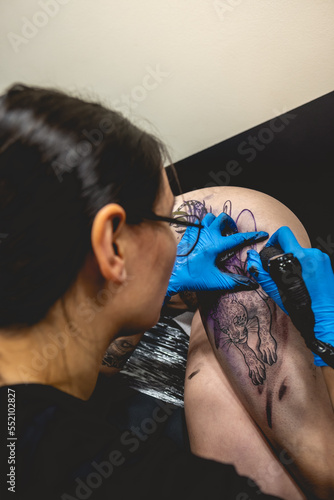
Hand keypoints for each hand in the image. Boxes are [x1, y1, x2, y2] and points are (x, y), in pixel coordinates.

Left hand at [166, 212, 267, 297]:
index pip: (239, 238)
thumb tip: (252, 284)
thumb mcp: (216, 282)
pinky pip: (198, 223)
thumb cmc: (192, 278)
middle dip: (231, 224)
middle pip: (223, 218)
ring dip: (217, 222)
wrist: (171, 276)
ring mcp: (195, 232)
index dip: (253, 235)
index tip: (263, 234)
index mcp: (215, 245)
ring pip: (210, 217)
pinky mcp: (187, 234)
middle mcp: (206, 235)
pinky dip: (204, 226)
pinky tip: (205, 237)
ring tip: (220, 233)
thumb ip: (235, 282)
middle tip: (232, 234)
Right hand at [247, 226, 333, 365]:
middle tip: (280, 273)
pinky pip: (310, 259)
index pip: (284, 234)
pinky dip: (304, 266)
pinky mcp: (327, 264)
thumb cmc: (304, 308)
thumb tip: (251, 258)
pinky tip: (303, 281)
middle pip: (292, 245)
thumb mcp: (278, 291)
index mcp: (300, 258)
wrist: (326, 319)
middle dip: (284, 255)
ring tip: (294, 280)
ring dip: (294, 262)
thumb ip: (262, 273)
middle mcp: (313, 254)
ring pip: (301, 253)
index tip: (270, 252)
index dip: (273, 240)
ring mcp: (322, 259)